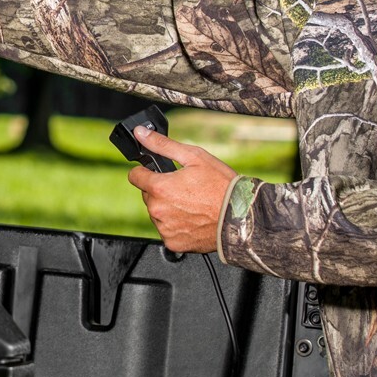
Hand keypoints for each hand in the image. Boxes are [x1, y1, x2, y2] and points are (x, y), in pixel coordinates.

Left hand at [126, 125, 238, 252]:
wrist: (242, 218)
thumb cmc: (222, 186)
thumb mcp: (194, 157)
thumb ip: (162, 145)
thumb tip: (141, 133)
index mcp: (159, 188)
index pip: (135, 176)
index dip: (145, 171)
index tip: (156, 173)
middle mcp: (158, 210)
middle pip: (148, 195)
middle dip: (161, 190)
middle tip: (184, 189)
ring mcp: (165, 228)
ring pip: (157, 213)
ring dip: (168, 208)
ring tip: (192, 204)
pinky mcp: (173, 243)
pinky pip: (167, 230)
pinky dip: (176, 225)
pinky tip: (193, 218)